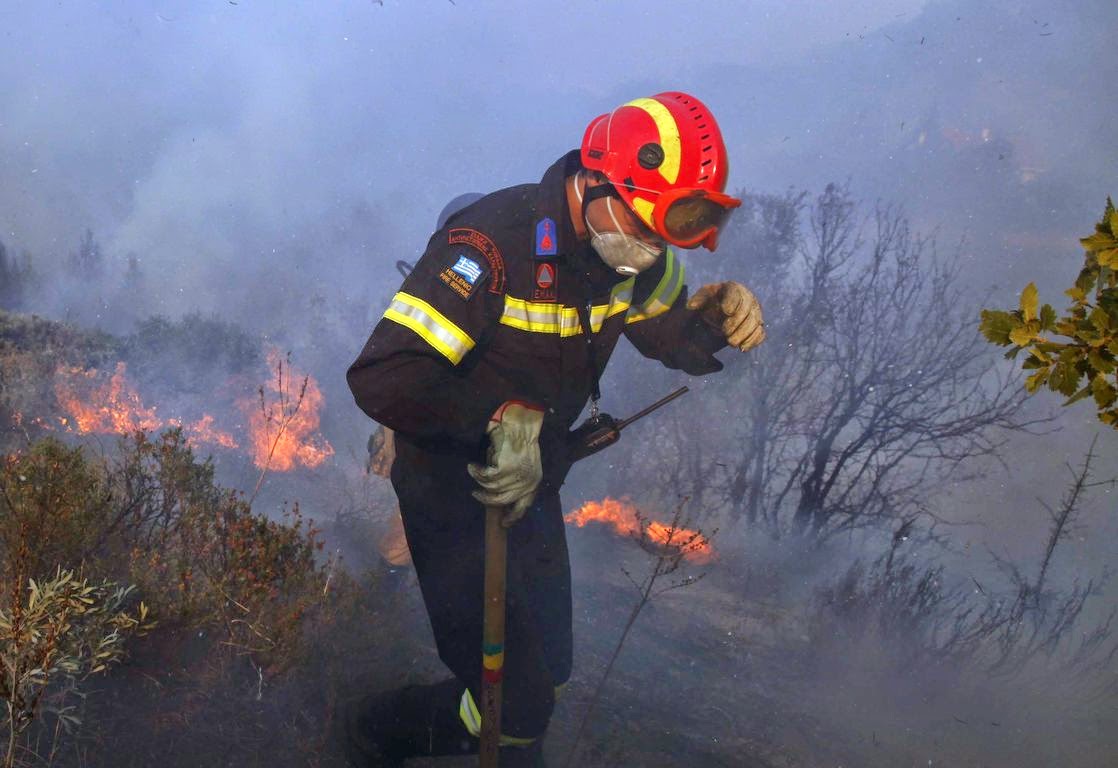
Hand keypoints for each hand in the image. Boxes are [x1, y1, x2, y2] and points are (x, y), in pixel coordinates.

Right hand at [467, 401, 544, 526]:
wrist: (520, 425)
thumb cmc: (521, 440)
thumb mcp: (525, 464)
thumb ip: (517, 479)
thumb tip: (499, 495)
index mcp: (534, 482)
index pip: (524, 506)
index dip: (513, 516)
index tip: (503, 523)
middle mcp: (527, 483)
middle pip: (503, 501)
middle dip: (487, 500)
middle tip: (476, 495)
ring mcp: (516, 477)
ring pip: (491, 488)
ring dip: (479, 481)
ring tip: (473, 471)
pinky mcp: (504, 469)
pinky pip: (485, 477)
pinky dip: (477, 472)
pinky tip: (473, 466)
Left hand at [686, 281, 764, 351]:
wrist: (720, 312)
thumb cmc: (711, 302)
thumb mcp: (702, 298)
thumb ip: (697, 300)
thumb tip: (690, 306)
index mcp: (733, 288)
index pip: (735, 292)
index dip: (732, 301)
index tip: (726, 311)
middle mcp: (747, 298)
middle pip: (747, 308)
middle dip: (737, 321)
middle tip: (725, 332)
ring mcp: (755, 312)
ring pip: (755, 322)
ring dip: (744, 334)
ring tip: (731, 343)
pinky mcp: (758, 325)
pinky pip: (760, 333)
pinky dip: (753, 341)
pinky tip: (742, 348)